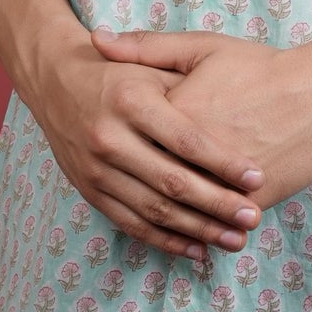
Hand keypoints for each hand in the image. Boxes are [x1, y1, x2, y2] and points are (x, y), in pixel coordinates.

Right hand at [18, 29, 266, 262]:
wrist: (55, 81)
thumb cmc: (117, 71)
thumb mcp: (150, 62)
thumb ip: (187, 83)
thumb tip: (236, 111)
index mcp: (131, 101)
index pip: (186, 140)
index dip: (223, 162)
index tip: (257, 178)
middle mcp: (109, 137)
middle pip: (172, 182)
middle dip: (217, 204)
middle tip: (252, 218)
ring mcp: (96, 169)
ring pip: (154, 210)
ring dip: (198, 230)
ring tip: (235, 240)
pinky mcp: (89, 191)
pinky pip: (132, 224)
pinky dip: (166, 241)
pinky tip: (198, 249)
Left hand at [88, 28, 311, 212]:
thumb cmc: (260, 66)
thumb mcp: (202, 48)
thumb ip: (146, 48)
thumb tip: (97, 39)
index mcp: (173, 113)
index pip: (131, 142)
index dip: (120, 152)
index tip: (108, 157)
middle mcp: (192, 151)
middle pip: (152, 181)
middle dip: (136, 192)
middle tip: (125, 195)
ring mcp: (222, 179)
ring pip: (184, 211)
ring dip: (169, 223)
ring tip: (156, 223)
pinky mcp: (251, 198)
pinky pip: (218, 223)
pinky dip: (204, 234)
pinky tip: (198, 241)